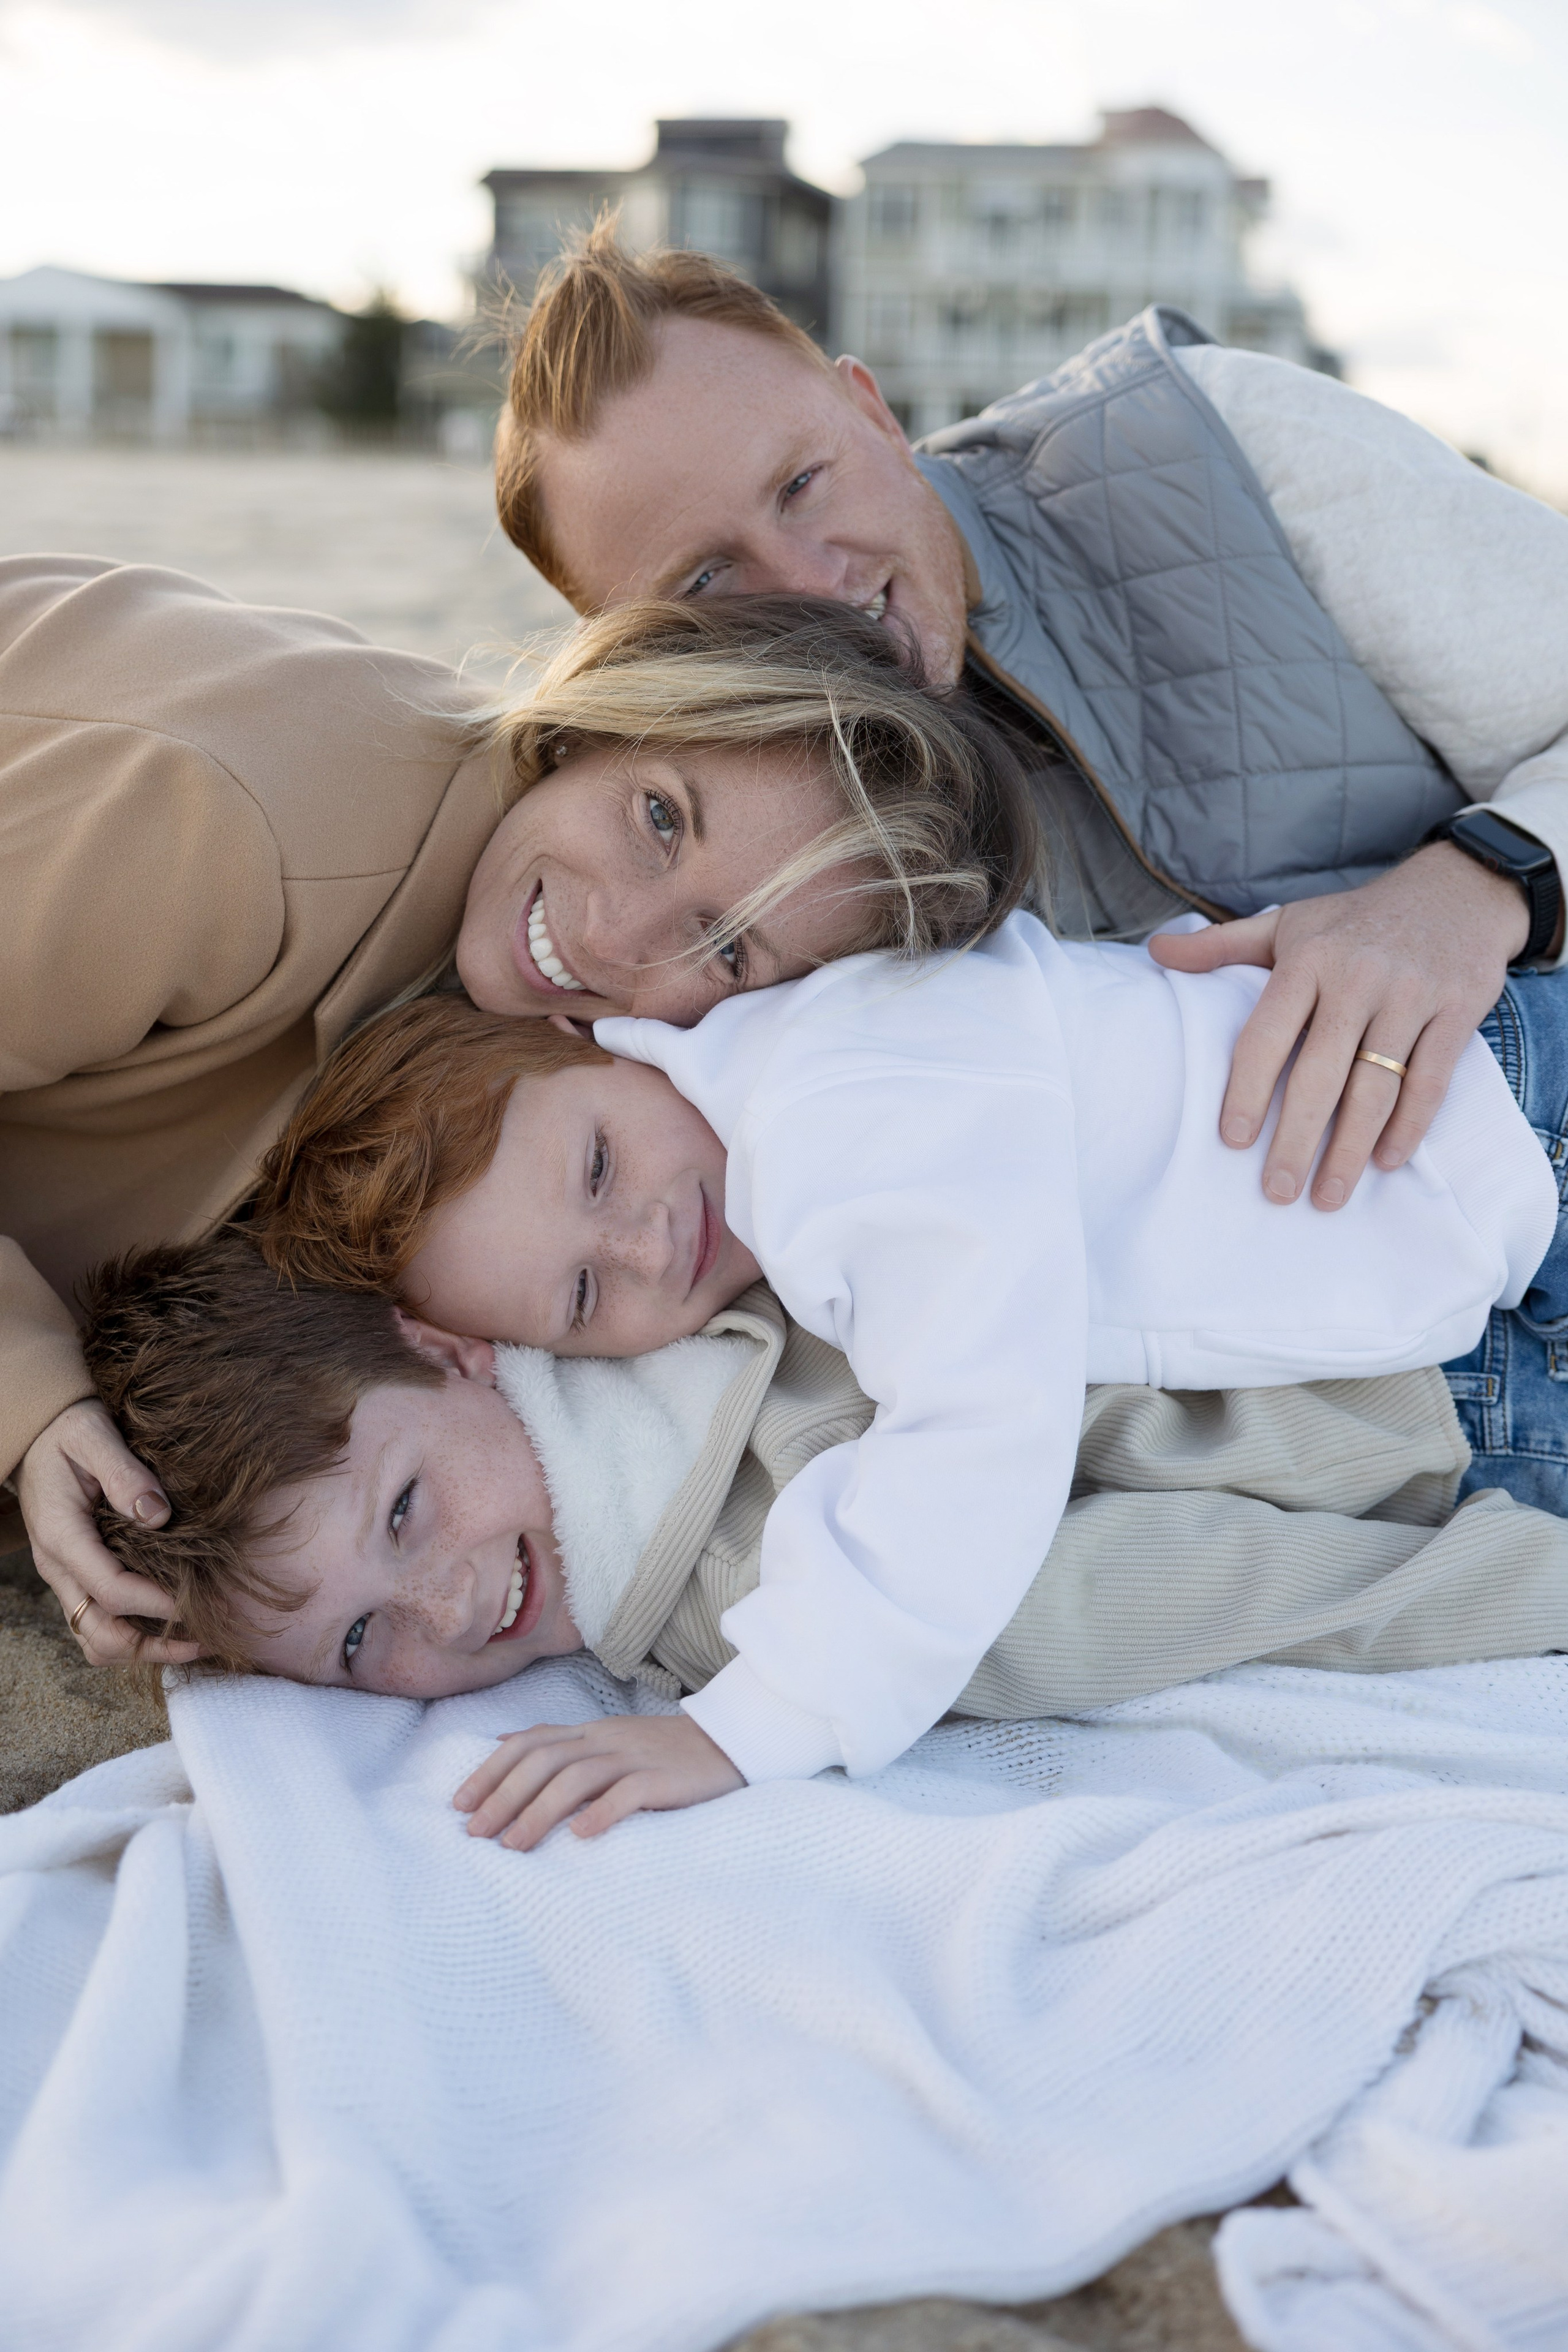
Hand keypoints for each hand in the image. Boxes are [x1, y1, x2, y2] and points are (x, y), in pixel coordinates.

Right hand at [14, 1398, 200, 1665]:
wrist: (37, 1433)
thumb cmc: (68, 1431)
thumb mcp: (95, 1437)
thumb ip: (124, 1474)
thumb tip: (158, 1515)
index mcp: (62, 1536)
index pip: (110, 1590)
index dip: (157, 1603)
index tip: (199, 1603)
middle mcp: (59, 1567)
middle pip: (100, 1634)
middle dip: (152, 1646)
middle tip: (204, 1638)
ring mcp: (65, 1577)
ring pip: (96, 1639)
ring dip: (142, 1648)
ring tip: (192, 1640)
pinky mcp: (76, 1576)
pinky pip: (97, 1622)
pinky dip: (132, 1634)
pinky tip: (169, 1622)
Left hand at [454, 1713, 744, 1848]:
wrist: (730, 1741)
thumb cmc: (662, 1752)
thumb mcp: (606, 1738)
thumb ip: (558, 1740)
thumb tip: (501, 1742)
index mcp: (590, 1731)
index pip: (529, 1742)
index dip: (491, 1771)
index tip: (459, 1805)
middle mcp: (606, 1739)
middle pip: (544, 1760)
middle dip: (503, 1795)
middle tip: (474, 1832)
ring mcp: (635, 1757)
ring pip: (577, 1776)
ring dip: (539, 1811)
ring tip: (513, 1845)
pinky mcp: (665, 1778)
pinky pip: (629, 1792)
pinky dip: (602, 1812)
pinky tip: (580, 1836)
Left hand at [1147, 842, 1532, 1209]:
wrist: (1458, 889)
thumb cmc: (1355, 919)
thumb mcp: (1289, 922)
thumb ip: (1222, 945)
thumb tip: (1153, 951)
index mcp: (1309, 960)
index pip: (1267, 1035)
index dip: (1248, 1090)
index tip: (1232, 1141)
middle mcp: (1358, 979)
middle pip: (1321, 1074)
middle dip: (1296, 1140)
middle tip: (1275, 1191)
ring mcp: (1411, 996)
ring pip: (1377, 1087)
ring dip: (1350, 1149)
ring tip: (1328, 1196)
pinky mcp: (1458, 1011)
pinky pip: (1431, 1080)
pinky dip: (1409, 1126)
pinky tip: (1385, 1161)